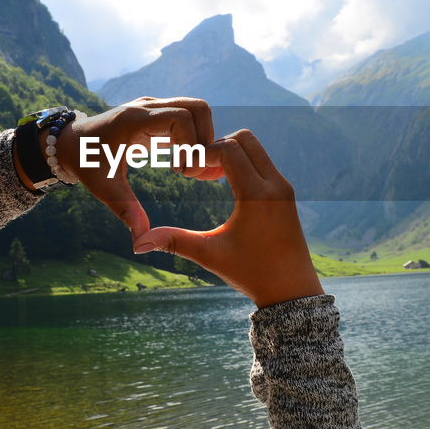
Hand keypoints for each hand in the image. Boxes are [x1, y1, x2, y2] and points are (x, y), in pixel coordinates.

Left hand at [40, 97, 218, 243]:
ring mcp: (154, 109)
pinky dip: (196, 139)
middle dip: (205, 139)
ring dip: (204, 138)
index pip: (181, 118)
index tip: (182, 172)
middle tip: (194, 170)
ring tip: (192, 169)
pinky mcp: (159, 116)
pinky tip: (187, 166)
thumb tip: (141, 241)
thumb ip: (125, 211)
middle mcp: (148, 108)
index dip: (191, 144)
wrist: (72, 143)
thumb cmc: (86, 162)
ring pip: (197, 111)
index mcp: (135, 119)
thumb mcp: (104, 187)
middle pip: (197, 108)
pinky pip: (188, 119)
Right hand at [130, 129, 323, 307]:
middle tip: (197, 172)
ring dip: (230, 154)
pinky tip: (224, 185)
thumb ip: (174, 241)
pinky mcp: (286, 193)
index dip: (201, 154)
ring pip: (255, 148)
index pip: (228, 148)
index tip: (186, 174)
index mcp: (257, 195)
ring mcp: (284, 187)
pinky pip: (262, 162)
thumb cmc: (252, 274)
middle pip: (244, 138)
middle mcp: (275, 184)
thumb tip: (137, 243)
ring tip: (208, 178)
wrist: (292, 291)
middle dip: (216, 147)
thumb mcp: (210, 254)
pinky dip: (242, 163)